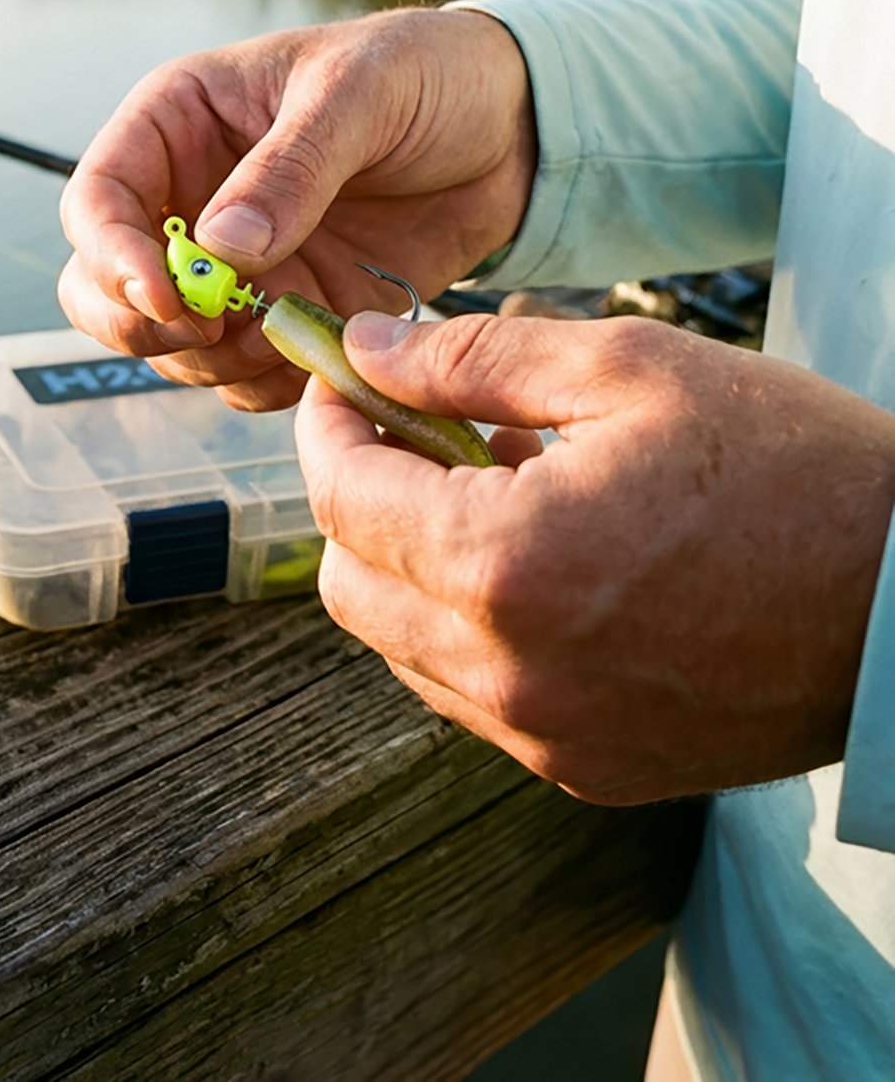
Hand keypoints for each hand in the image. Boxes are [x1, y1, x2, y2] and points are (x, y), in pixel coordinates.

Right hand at [58, 9, 534, 409]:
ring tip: (288, 328)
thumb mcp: (359, 93)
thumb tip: (219, 248)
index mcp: (180, 124)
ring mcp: (233, 268)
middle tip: (211, 333)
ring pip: (168, 344)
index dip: (111, 255)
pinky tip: (319, 352)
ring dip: (212, 360)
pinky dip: (265, 383)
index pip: (98, 200)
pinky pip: (240, 376)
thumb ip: (291, 167)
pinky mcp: (283, 314)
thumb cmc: (425, 74)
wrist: (511, 130)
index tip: (165, 295)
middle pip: (102, 287)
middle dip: (142, 323)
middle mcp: (189, 200)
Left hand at [296, 310, 894, 803]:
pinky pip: (467, 692)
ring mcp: (544, 735)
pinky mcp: (584, 767)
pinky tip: (531, 561)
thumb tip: (361, 349)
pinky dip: (464, 623)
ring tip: (487, 490)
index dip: (325, 428)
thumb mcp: (627, 370)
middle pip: (347, 584)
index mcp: (504, 565)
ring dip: (408, 562)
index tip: (338, 383)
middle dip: (355, 498)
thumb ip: (469, 359)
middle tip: (409, 432)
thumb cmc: (792, 469)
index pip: (339, 498)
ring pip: (398, 644)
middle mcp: (507, 671)